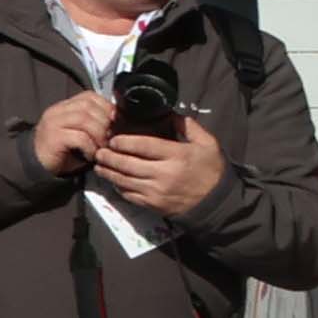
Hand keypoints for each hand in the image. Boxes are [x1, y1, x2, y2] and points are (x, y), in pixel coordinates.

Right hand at [27, 89, 117, 179]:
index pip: (89, 96)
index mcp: (64, 107)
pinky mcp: (54, 138)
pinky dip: (91, 147)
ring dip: (100, 134)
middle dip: (105, 122)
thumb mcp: (79, 132)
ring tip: (102, 147)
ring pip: (85, 119)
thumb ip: (92, 122)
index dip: (106, 107)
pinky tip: (91, 155)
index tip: (115, 122)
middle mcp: (57, 111)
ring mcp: (53, 123)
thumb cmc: (62, 151)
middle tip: (111, 138)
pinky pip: (80, 137)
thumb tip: (117, 121)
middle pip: (88, 106)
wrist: (35, 165)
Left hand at [96, 117, 228, 220]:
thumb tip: (169, 113)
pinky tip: (113, 180)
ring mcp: (157, 192)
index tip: (112, 139)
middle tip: (99, 151)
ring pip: (124, 181)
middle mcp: (164, 174)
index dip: (124, 141)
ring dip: (108, 172)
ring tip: (99, 164)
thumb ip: (188, 126)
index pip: (143, 146)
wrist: (218, 203)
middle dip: (109, 157)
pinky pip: (130, 196)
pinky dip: (118, 187)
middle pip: (128, 164)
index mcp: (177, 156)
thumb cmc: (212, 170)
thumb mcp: (208, 144)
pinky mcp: (154, 205)